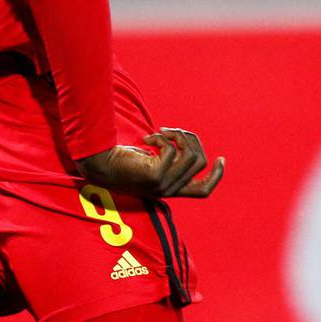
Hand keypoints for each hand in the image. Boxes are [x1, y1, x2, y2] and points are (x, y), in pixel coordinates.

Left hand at [77, 127, 224, 199]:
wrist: (99, 164)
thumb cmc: (121, 160)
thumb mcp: (152, 161)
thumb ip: (170, 159)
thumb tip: (187, 143)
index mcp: (171, 190)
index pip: (203, 191)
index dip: (216, 176)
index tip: (221, 158)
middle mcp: (169, 191)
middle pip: (200, 162)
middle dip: (190, 139)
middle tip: (171, 131)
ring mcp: (163, 185)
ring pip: (191, 155)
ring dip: (177, 136)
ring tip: (159, 132)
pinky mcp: (155, 176)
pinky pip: (173, 150)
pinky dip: (162, 138)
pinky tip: (147, 138)